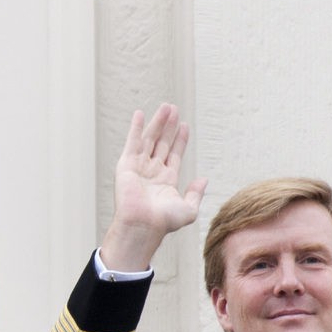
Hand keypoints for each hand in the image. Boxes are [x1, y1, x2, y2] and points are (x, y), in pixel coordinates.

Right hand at [100, 103, 206, 271]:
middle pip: (162, 143)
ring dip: (157, 123)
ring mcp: (139, 167)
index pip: (174, 154)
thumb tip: (204, 179)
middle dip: (169, 127)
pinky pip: (132, 142)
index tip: (184, 125)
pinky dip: (135, 128)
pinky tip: (140, 114)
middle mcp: (153, 172)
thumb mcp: (189, 210)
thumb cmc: (164, 222)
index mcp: (166, 181)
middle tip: (174, 109)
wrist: (143, 225)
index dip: (180, 140)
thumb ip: (196, 194)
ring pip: (150, 139)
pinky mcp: (127, 165)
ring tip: (166, 107)